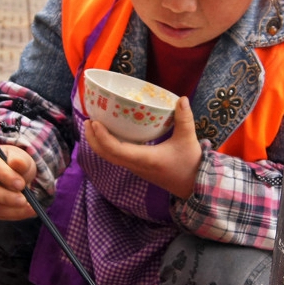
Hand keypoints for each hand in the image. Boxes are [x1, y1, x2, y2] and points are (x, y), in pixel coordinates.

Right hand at [0, 143, 37, 220]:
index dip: (5, 175)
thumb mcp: (20, 157)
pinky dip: (15, 214)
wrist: (11, 171)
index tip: (21, 184)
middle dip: (6, 196)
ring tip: (31, 207)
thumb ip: (20, 160)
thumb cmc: (14, 161)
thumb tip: (17, 163)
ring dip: (12, 209)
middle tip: (24, 200)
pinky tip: (29, 211)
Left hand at [84, 96, 202, 198]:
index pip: (116, 150)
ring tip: (94, 126)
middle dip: (94, 139)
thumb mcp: (188, 139)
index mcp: (145, 158)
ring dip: (99, 143)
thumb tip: (181, 99)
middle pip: (106, 155)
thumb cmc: (190, 164)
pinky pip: (117, 158)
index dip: (102, 137)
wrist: (194, 186)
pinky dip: (108, 147)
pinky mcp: (138, 168)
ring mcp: (136, 168)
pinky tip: (110, 134)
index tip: (95, 123)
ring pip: (110, 158)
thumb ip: (184, 119)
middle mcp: (136, 165)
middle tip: (89, 120)